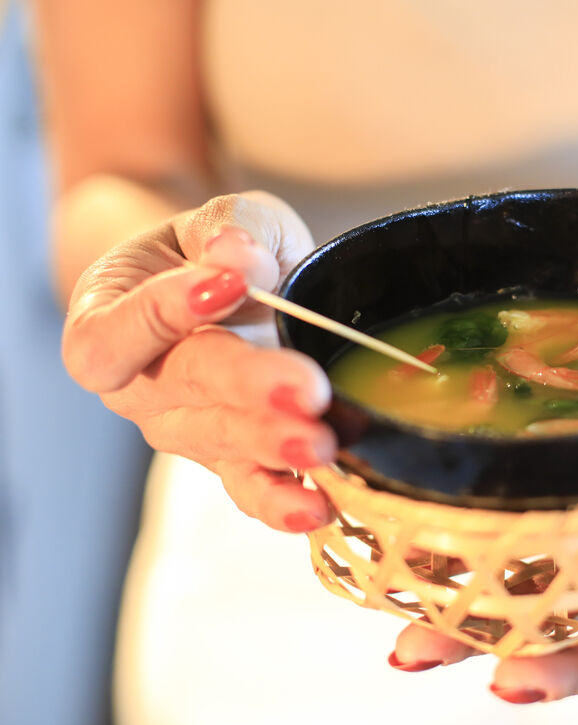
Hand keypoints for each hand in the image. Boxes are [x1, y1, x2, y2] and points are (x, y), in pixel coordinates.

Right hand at [61, 191, 337, 531]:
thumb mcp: (220, 219)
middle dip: (249, 390)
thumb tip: (235, 257)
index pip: (118, 330)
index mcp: (107, 323)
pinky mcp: (232, 459)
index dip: (167, 310)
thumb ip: (229, 231)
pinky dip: (285, 499)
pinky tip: (320, 504)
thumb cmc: (211, 249)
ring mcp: (185, 431)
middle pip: (186, 390)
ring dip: (276, 448)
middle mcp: (139, 390)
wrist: (219, 288)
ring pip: (223, 443)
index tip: (230, 283)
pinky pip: (250, 486)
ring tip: (324, 447)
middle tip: (305, 391)